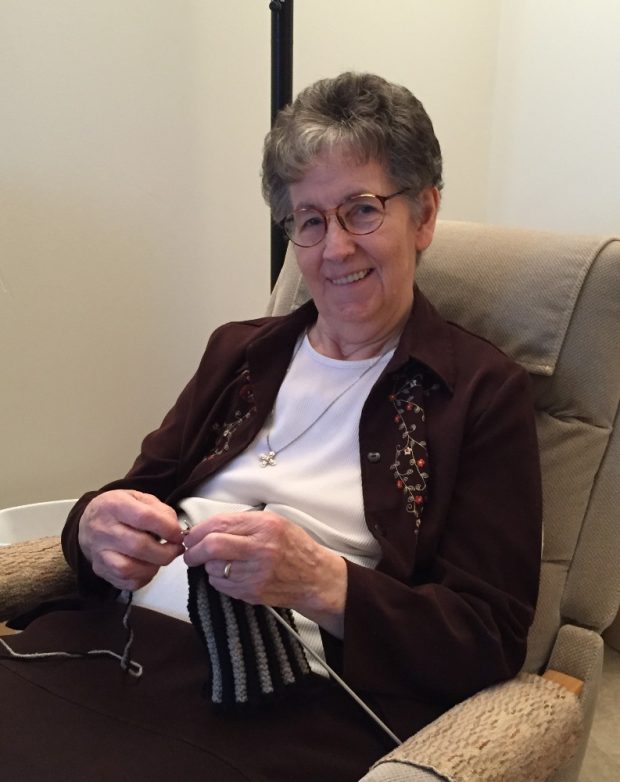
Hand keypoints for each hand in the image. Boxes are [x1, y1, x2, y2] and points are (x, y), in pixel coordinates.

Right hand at [78, 489, 183, 590]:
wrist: (88, 522)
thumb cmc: (120, 509)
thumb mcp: (139, 498)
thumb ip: (160, 510)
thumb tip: (175, 531)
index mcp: (115, 505)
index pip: (144, 517)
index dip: (167, 528)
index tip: (179, 534)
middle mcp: (103, 529)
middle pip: (138, 546)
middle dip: (165, 552)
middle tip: (176, 549)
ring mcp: (99, 552)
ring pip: (128, 569)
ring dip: (153, 567)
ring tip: (161, 559)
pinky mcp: (100, 570)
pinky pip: (124, 582)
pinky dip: (142, 578)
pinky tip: (148, 568)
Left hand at [183, 509, 346, 637]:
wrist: (314, 577)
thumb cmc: (294, 547)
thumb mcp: (274, 522)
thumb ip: (242, 522)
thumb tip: (208, 527)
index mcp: (265, 526)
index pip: (219, 524)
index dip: (199, 530)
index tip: (192, 535)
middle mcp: (260, 549)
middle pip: (212, 546)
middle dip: (194, 550)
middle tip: (191, 552)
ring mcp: (256, 573)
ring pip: (213, 568)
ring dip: (208, 565)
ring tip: (218, 561)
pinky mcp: (252, 592)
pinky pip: (221, 585)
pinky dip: (218, 579)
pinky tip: (230, 573)